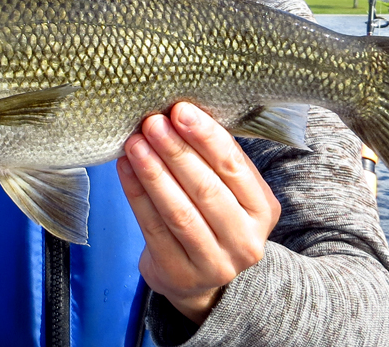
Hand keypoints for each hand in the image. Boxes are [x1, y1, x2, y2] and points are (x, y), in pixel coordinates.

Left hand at [117, 102, 280, 324]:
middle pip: (206, 190)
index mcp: (263, 209)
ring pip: (179, 212)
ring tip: (134, 143)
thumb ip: (214, 159)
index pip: (234, 167)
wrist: (200, 278)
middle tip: (152, 122)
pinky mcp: (180, 274)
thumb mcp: (229, 191)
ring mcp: (214, 263)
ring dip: (153, 173)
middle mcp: (246, 240)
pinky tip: (125, 168)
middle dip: (176, 151)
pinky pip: (154, 228)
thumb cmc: (212, 217)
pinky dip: (137, 195)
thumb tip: (180, 111)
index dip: (206, 137)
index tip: (180, 110)